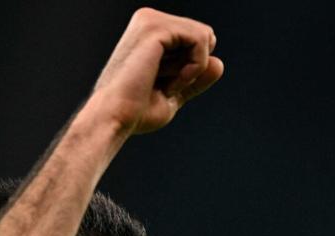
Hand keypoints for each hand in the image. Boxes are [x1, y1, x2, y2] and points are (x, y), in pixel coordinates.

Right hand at [87, 8, 223, 135]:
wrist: (115, 118)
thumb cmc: (137, 112)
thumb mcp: (173, 94)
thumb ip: (194, 78)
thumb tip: (219, 63)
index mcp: (149, 32)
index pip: (195, 40)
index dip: (193, 69)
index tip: (168, 87)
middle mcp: (149, 20)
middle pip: (203, 36)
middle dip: (194, 67)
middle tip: (167, 87)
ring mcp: (151, 20)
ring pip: (204, 36)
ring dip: (194, 69)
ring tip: (167, 84)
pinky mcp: (156, 26)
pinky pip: (200, 39)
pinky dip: (196, 66)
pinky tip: (175, 81)